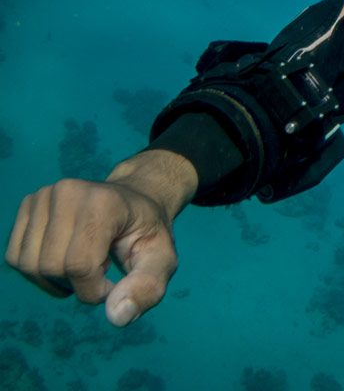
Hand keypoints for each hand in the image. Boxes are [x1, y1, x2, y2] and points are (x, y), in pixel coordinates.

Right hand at [5, 149, 196, 325]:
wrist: (135, 201)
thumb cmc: (148, 233)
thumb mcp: (162, 260)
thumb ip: (147, 288)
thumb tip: (116, 316)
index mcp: (104, 203)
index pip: (79, 265)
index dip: (93, 290)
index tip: (113, 284)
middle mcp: (69, 192)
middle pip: (51, 267)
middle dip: (76, 284)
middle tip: (100, 268)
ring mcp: (45, 195)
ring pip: (29, 265)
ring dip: (55, 279)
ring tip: (84, 260)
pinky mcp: (29, 205)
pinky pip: (16, 257)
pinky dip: (38, 271)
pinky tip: (64, 257)